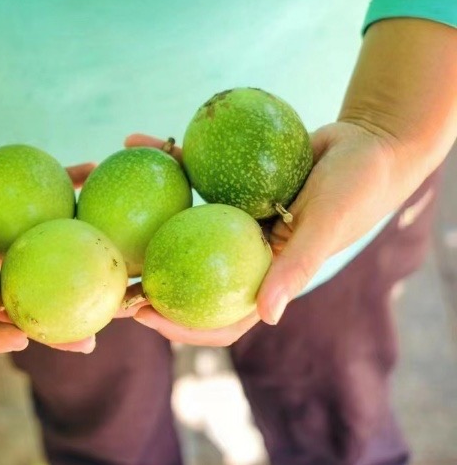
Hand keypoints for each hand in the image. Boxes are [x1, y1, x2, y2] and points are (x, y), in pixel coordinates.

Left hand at [122, 124, 403, 345]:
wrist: (367, 140)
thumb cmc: (356, 187)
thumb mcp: (327, 226)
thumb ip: (296, 268)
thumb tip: (267, 317)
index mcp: (264, 277)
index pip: (217, 318)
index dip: (179, 325)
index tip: (141, 316)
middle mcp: (240, 253)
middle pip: (185, 274)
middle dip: (144, 277)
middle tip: (104, 269)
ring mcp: (229, 219)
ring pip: (176, 223)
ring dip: (139, 216)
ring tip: (96, 206)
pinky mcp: (226, 185)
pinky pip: (187, 175)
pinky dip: (164, 158)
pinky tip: (133, 140)